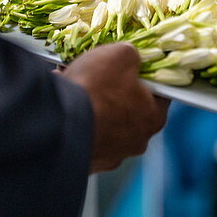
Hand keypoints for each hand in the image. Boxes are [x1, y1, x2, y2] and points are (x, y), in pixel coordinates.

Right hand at [60, 43, 168, 172]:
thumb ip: (132, 54)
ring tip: (72, 86)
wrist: (58, 124)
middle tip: (95, 75)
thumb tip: (129, 57)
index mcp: (154, 117)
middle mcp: (137, 141)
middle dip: (113, 91)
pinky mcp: (88, 162)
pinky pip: (85, 135)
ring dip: (92, 105)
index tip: (126, 68)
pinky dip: (77, 120)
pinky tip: (64, 105)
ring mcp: (112, 156)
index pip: (158, 92)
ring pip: (105, 123)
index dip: (143, 76)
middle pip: (130, 108)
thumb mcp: (120, 54)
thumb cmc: (96, 88)